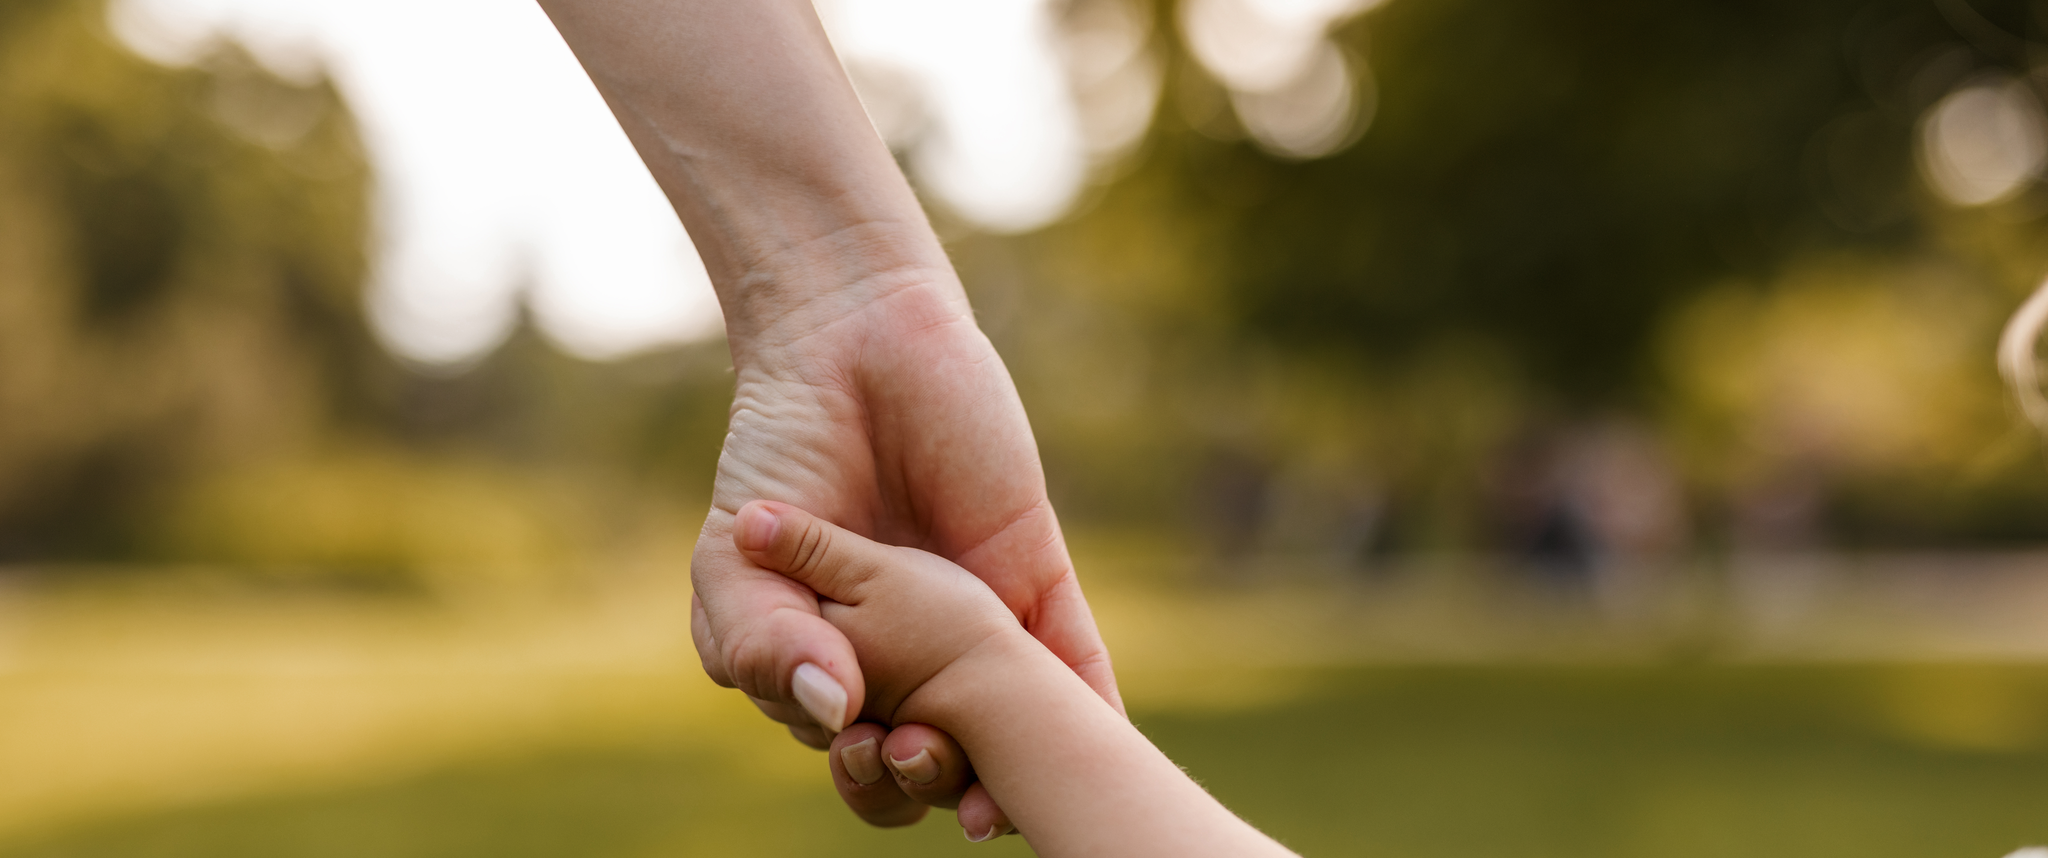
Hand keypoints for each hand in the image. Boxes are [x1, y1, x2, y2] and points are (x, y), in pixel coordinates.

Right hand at [688, 278, 1121, 829]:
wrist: (849, 344)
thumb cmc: (780, 455)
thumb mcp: (738, 557)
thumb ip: (763, 640)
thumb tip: (833, 711)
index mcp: (840, 661)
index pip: (855, 748)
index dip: (861, 773)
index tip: (859, 751)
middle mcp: (914, 656)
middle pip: (936, 752)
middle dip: (929, 779)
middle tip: (918, 756)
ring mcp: (978, 618)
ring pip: (1008, 721)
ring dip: (1012, 771)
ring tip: (991, 804)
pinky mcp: (1032, 571)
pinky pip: (1073, 651)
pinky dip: (1090, 707)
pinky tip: (1098, 749)